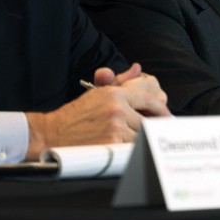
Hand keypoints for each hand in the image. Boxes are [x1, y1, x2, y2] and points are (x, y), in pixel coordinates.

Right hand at [24, 63, 169, 159]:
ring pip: (141, 136)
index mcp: (115, 93)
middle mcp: (117, 108)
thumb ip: (120, 82)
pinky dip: (130, 150)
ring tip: (128, 141)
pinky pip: (131, 149)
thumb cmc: (76, 115)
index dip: (161, 109)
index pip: (149, 99)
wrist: (52, 133)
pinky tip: (123, 149)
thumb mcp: (97, 93)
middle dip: (149, 128)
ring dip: (138, 141)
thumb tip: (138, 69)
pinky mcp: (111, 144)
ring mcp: (115, 127)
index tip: (166, 117)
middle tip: (153, 134)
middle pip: (148, 120)